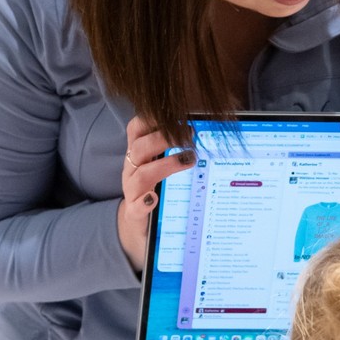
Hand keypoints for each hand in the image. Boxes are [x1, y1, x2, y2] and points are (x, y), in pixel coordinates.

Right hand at [116, 115, 195, 273]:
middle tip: (191, 134)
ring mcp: (132, 191)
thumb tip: (208, 126)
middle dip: (165, 138)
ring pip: (142, 174)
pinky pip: (136, 207)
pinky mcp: (135, 214)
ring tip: (189, 159)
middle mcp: (132, 169)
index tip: (175, 112)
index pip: (137, 128)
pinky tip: (154, 199)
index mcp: (138, 154)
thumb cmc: (157, 189)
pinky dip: (144, 202)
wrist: (140, 227)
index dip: (152, 117)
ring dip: (166, 164)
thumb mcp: (163, 166)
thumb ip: (179, 147)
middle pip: (140, 146)